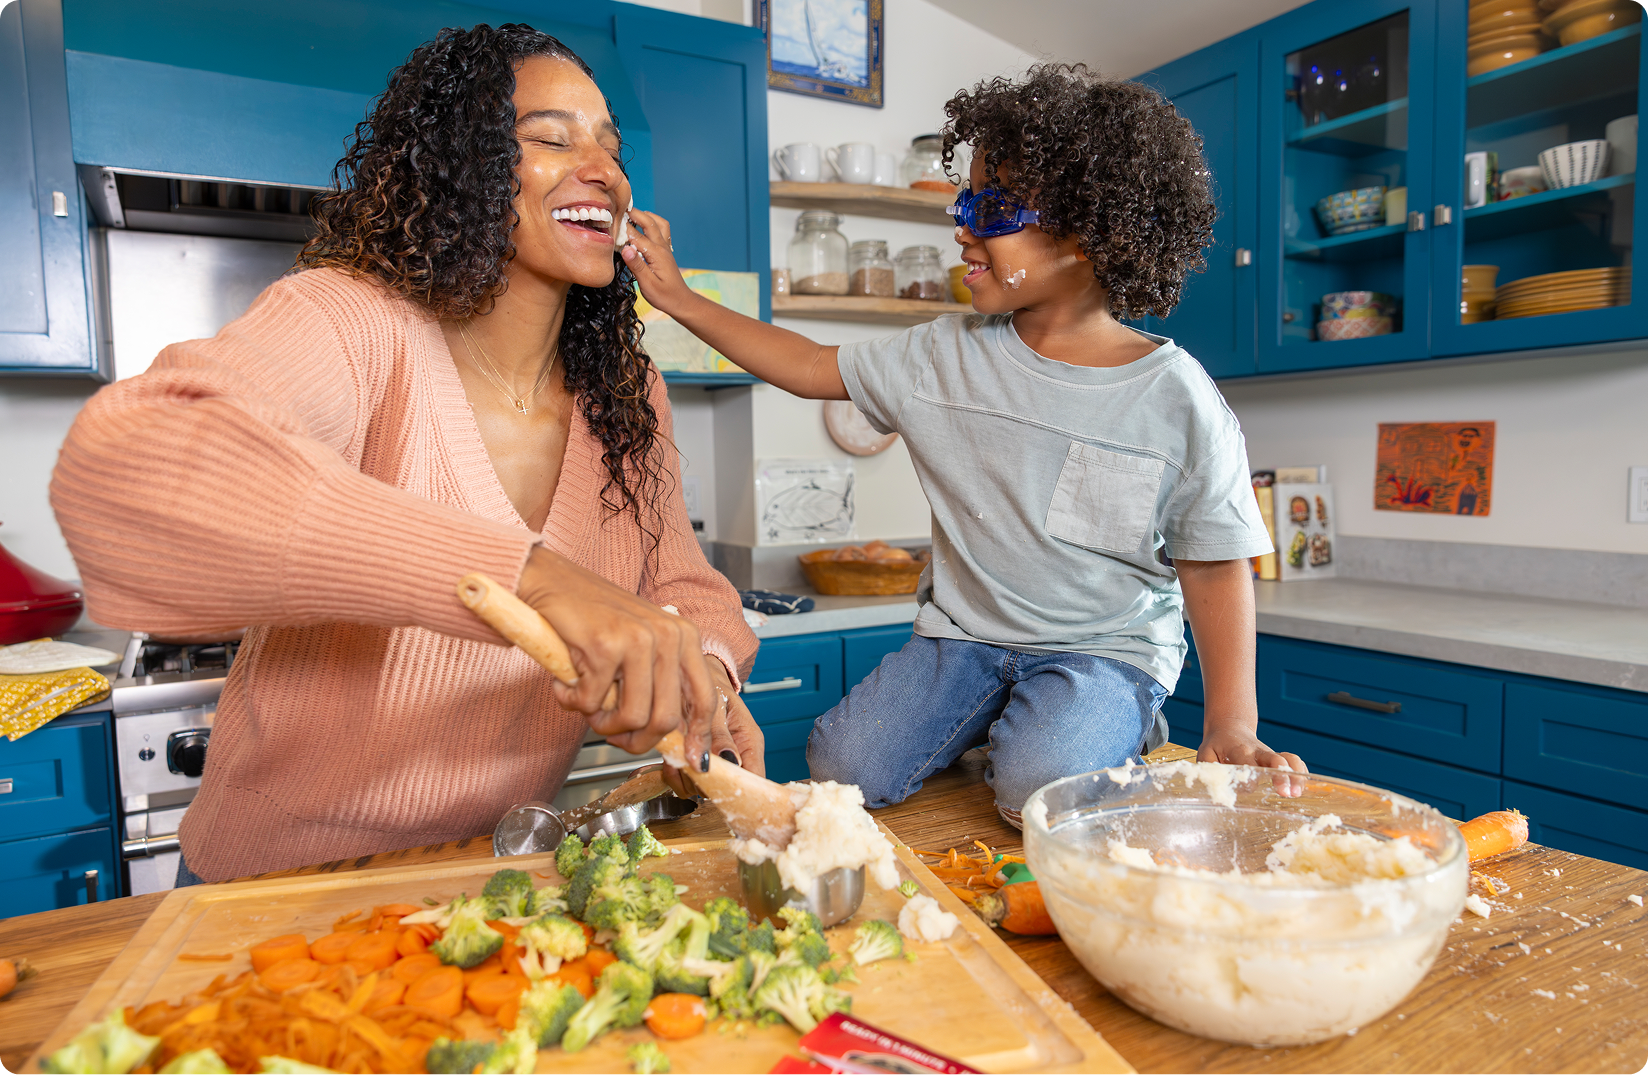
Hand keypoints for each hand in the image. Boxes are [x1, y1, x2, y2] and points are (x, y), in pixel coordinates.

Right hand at [515, 546, 714, 763]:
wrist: (548, 580)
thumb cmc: (592, 618)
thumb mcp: (640, 645)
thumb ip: (659, 682)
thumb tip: (673, 736)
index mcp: (684, 635)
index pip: (705, 698)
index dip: (699, 737)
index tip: (691, 761)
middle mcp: (668, 635)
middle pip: (666, 719)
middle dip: (635, 739)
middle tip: (612, 734)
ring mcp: (638, 639)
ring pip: (632, 717)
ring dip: (601, 723)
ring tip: (584, 704)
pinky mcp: (604, 645)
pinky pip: (591, 702)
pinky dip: (571, 701)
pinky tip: (565, 681)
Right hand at [619, 209, 696, 313]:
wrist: (680, 301)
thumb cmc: (664, 296)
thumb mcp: (648, 284)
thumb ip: (636, 266)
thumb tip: (625, 248)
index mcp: (656, 254)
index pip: (635, 235)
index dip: (622, 227)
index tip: (609, 220)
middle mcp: (662, 247)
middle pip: (648, 222)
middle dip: (634, 213)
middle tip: (619, 208)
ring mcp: (665, 248)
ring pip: (658, 222)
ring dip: (646, 215)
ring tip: (632, 213)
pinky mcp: (666, 251)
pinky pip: (662, 230)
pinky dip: (653, 222)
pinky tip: (645, 225)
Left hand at [663, 656, 766, 796]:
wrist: (693, 676)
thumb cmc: (711, 685)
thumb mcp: (716, 704)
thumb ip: (719, 734)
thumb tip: (729, 761)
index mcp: (749, 742)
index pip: (754, 778)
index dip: (740, 788)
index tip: (720, 787)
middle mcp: (734, 757)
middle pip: (726, 788)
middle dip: (704, 780)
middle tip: (689, 759)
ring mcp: (714, 762)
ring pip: (702, 788)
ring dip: (685, 776)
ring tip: (678, 754)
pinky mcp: (694, 762)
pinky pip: (683, 781)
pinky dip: (673, 774)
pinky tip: (670, 758)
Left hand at [1198, 724, 1307, 797]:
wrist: (1229, 729)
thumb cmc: (1216, 747)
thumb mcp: (1205, 755)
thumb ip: (1208, 770)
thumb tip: (1214, 788)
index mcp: (1239, 751)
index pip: (1249, 766)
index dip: (1249, 781)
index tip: (1248, 789)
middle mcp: (1259, 752)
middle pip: (1275, 760)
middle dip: (1281, 775)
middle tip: (1285, 793)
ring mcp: (1271, 754)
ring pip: (1290, 759)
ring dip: (1297, 776)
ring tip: (1296, 793)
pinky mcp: (1278, 758)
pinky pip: (1295, 763)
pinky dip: (1301, 774)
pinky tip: (1301, 789)